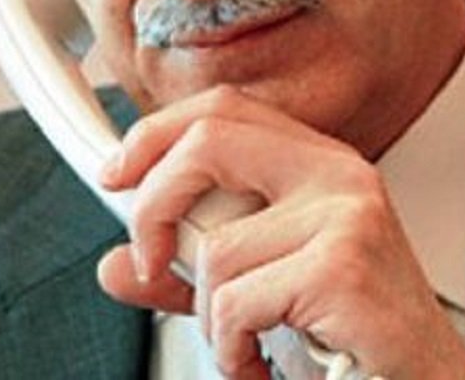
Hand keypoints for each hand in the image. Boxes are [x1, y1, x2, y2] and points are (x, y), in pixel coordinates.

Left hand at [96, 85, 464, 379]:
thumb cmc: (350, 338)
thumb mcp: (256, 294)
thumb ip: (189, 272)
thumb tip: (114, 265)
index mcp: (320, 165)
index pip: (226, 109)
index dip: (156, 133)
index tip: (116, 175)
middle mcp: (338, 174)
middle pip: (210, 139)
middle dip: (155, 205)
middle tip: (149, 260)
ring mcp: (347, 214)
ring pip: (213, 251)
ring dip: (208, 319)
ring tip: (245, 343)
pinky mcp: (343, 265)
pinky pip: (234, 304)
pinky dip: (230, 352)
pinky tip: (260, 363)